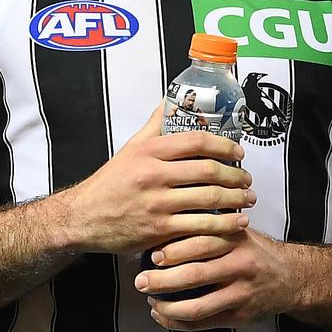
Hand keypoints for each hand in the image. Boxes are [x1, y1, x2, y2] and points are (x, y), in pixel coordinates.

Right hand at [67, 107, 255, 254]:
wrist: (83, 217)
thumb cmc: (109, 183)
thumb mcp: (130, 147)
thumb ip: (154, 125)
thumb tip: (171, 101)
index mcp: (149, 151)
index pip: (197, 141)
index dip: (225, 145)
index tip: (238, 152)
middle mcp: (153, 175)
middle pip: (208, 171)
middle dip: (236, 176)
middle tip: (247, 179)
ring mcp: (157, 204)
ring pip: (209, 200)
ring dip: (235, 200)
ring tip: (247, 200)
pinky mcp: (158, 230)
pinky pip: (199, 228)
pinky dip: (223, 227)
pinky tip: (235, 224)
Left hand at [135, 228, 289, 330]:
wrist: (291, 278)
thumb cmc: (254, 250)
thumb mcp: (239, 229)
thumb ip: (213, 223)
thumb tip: (172, 213)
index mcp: (236, 240)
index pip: (201, 243)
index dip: (173, 250)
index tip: (151, 254)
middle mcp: (240, 266)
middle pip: (195, 275)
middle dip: (162, 280)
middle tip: (140, 281)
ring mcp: (240, 294)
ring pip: (197, 306)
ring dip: (167, 306)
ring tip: (149, 301)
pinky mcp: (240, 317)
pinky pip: (203, 324)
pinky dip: (177, 322)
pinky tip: (162, 316)